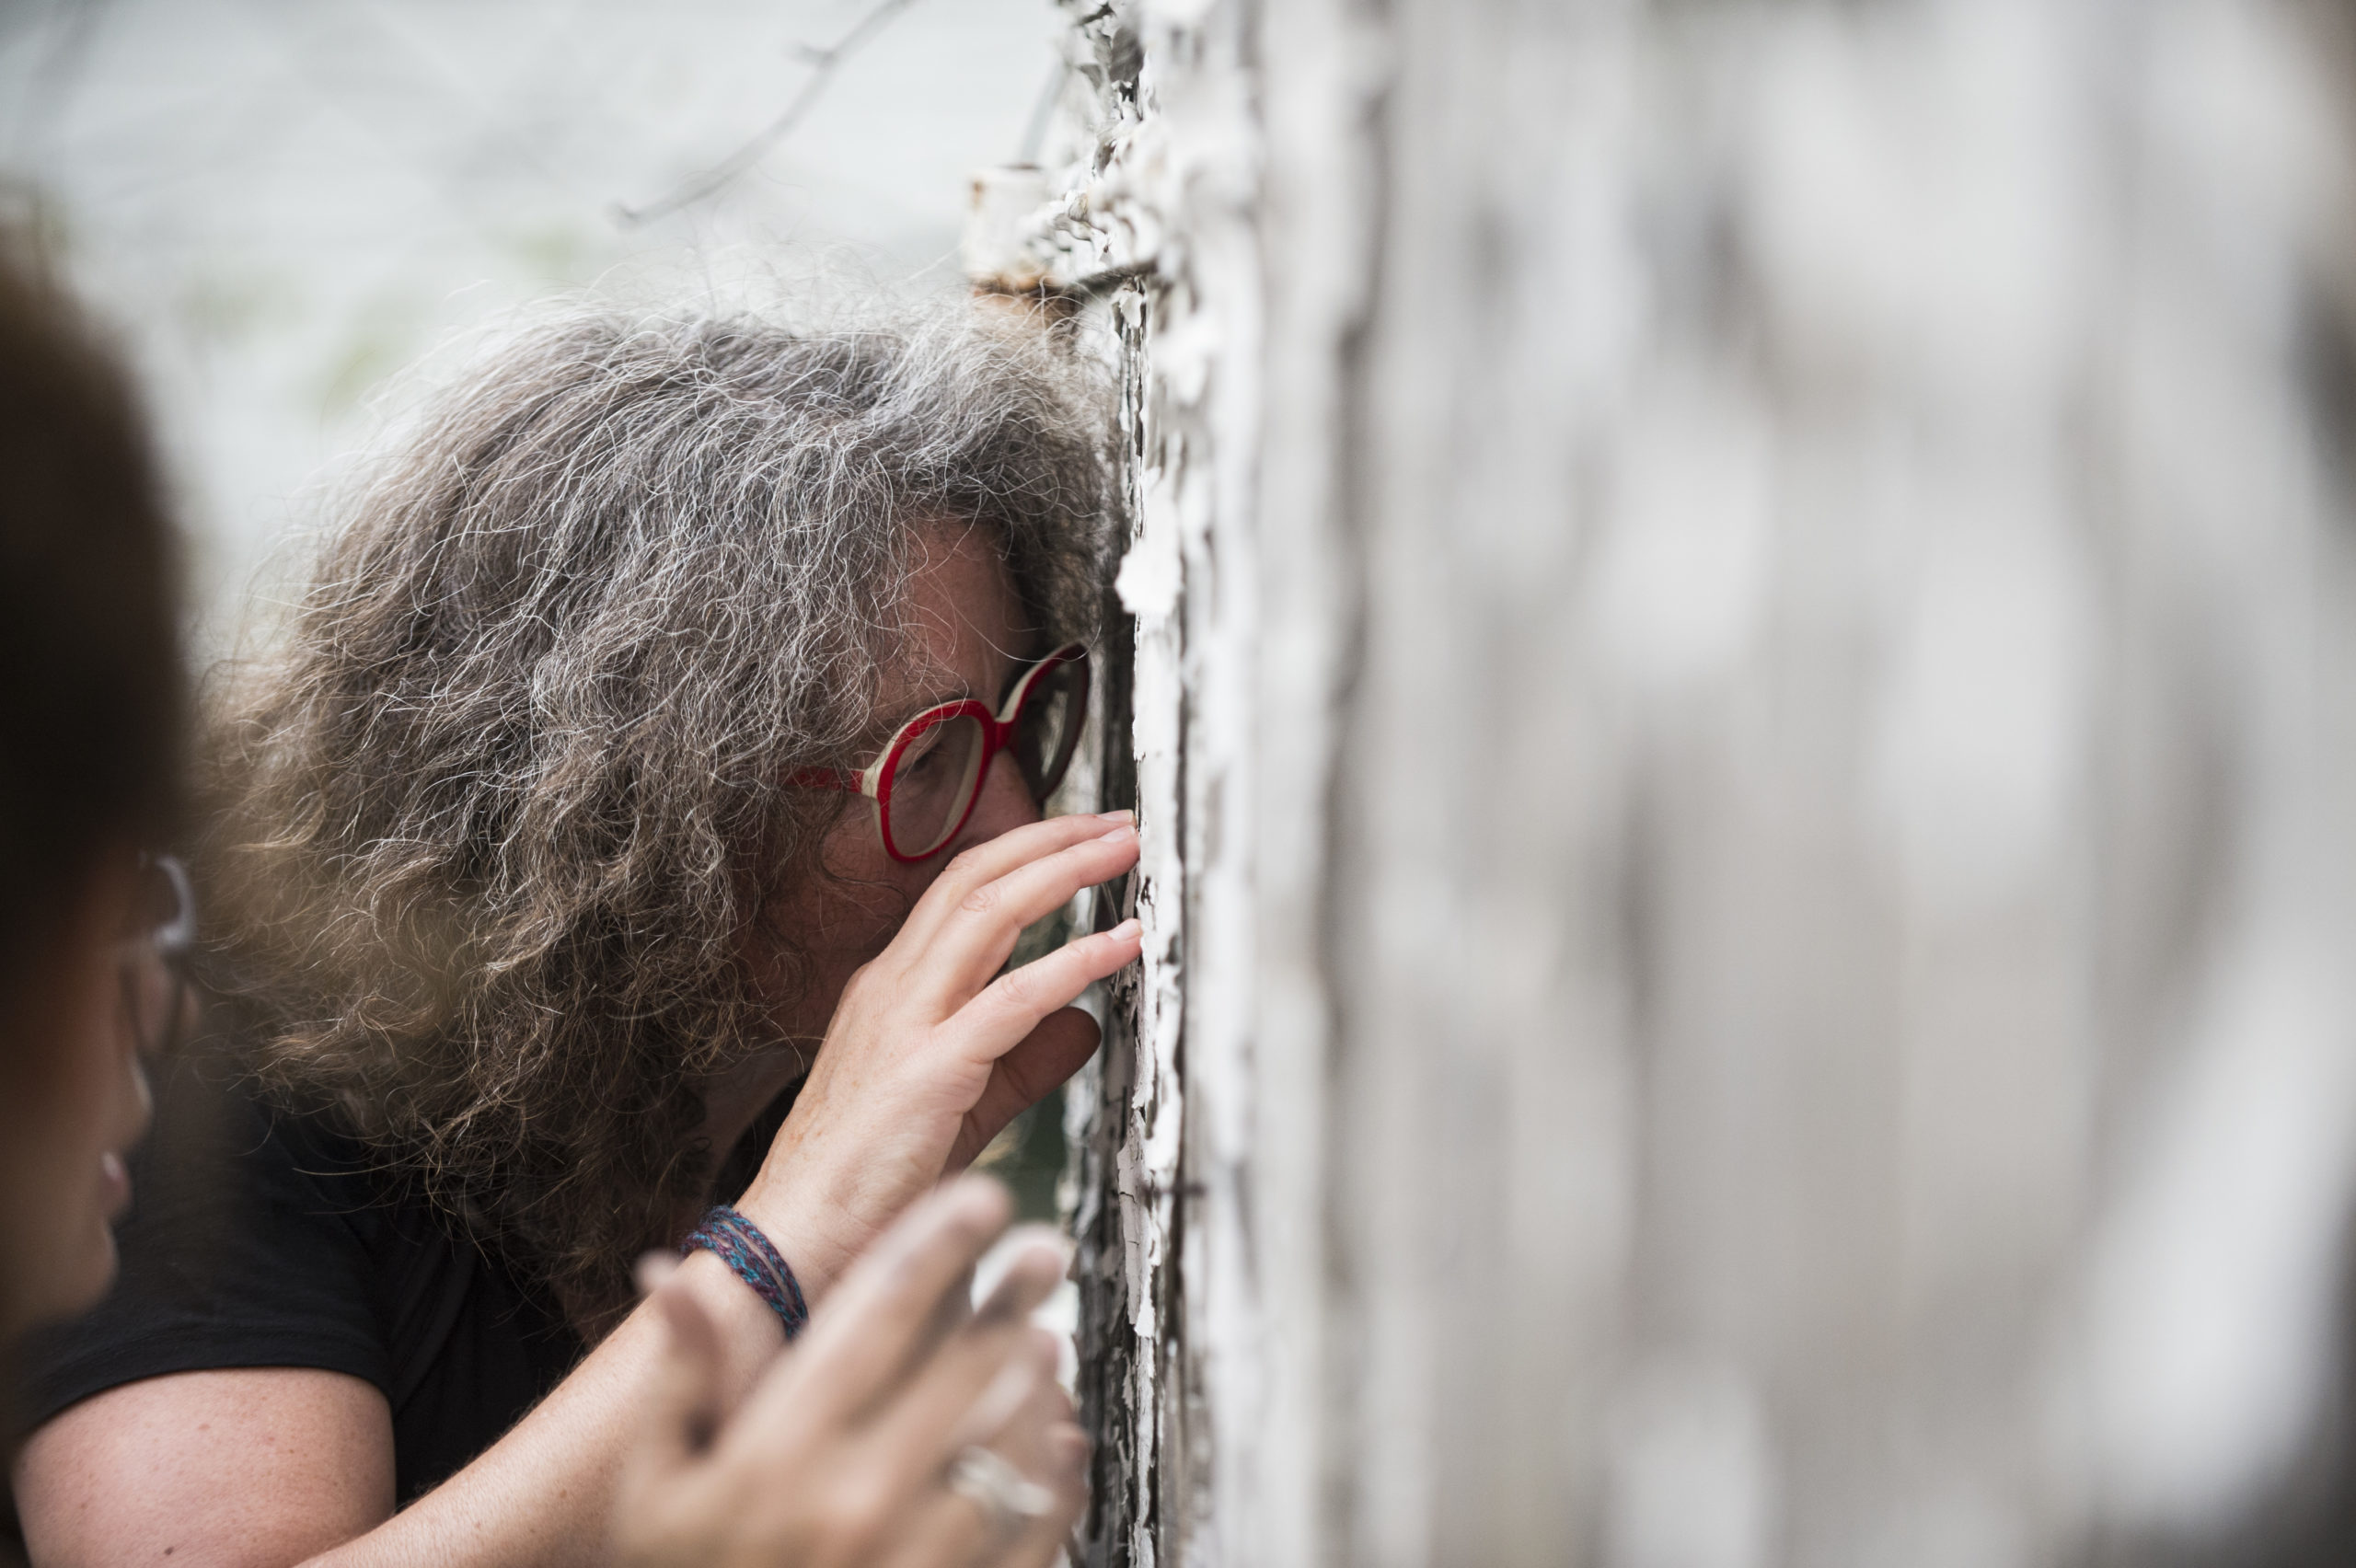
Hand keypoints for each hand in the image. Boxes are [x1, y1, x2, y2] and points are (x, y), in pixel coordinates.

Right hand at [617, 1179, 1085, 1567]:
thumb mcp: (652, 1494)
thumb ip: (680, 1381)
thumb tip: (674, 1276)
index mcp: (780, 1451)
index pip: (879, 1310)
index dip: (938, 1240)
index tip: (979, 1198)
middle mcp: (858, 1495)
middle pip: (967, 1357)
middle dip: (1014, 1291)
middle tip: (1043, 1251)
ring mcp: (921, 1555)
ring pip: (1014, 1430)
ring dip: (1039, 1374)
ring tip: (1043, 1341)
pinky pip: (1040, 1514)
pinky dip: (1058, 1464)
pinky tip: (1056, 1434)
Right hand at [739, 811, 1140, 1294]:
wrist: (796, 1246)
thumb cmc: (866, 1185)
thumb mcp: (964, 1106)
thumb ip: (1023, 1062)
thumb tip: (1084, 1025)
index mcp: (892, 991)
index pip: (962, 893)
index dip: (1027, 855)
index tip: (1088, 840)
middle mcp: (892, 989)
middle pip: (975, 880)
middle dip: (1052, 840)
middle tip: (1121, 823)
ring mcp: (903, 1023)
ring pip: (987, 914)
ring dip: (1063, 872)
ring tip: (1124, 850)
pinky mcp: (926, 1071)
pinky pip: (1008, 999)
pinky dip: (1070, 963)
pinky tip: (1118, 945)